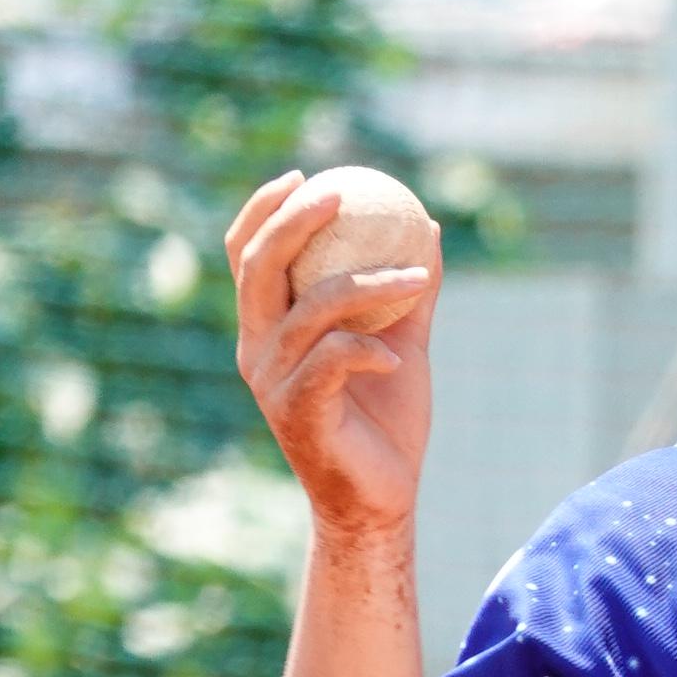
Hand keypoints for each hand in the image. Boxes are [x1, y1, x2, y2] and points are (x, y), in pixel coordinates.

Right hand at [228, 170, 438, 543]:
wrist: (381, 500)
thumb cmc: (387, 422)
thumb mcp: (402, 344)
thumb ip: (410, 292)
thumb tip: (429, 230)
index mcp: (269, 327)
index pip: (248, 254)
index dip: (265, 209)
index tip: (306, 176)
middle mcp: (257, 349)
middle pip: (260, 267)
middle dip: (295, 221)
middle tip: (340, 195)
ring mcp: (271, 382)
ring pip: (311, 310)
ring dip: (369, 284)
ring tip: (417, 276)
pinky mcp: (297, 413)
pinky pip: (332, 359)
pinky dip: (369, 347)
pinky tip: (398, 356)